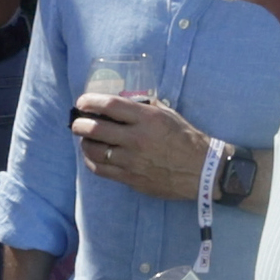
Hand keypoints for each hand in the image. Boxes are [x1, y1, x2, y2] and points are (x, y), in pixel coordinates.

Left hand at [74, 91, 195, 193]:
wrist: (201, 171)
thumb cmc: (187, 139)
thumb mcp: (168, 114)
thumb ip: (146, 107)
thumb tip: (125, 101)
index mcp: (147, 119)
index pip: (110, 106)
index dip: (90, 102)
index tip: (82, 102)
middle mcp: (136, 138)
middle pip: (95, 128)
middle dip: (79, 123)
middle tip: (77, 122)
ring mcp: (131, 160)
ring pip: (94, 151)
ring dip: (84, 143)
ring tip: (85, 139)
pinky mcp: (130, 178)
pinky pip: (101, 170)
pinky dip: (92, 161)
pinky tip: (93, 156)